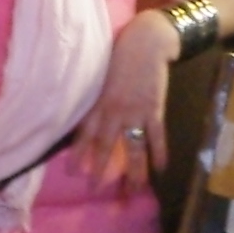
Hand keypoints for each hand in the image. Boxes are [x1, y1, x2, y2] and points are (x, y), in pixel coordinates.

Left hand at [73, 11, 176, 186]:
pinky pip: (157, 136)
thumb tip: (82, 113)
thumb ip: (93, 96)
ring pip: (133, 148)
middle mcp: (114, 111)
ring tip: (132, 191)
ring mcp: (136, 112)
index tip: (71, 172)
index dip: (77, 153)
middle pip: (105, 146)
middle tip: (94, 189)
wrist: (146, 41)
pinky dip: (160, 153)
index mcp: (98, 102)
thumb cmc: (118, 54)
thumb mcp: (98, 74)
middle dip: (99, 169)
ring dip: (133, 172)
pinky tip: (162, 169)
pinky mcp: (154, 109)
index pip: (84, 133)